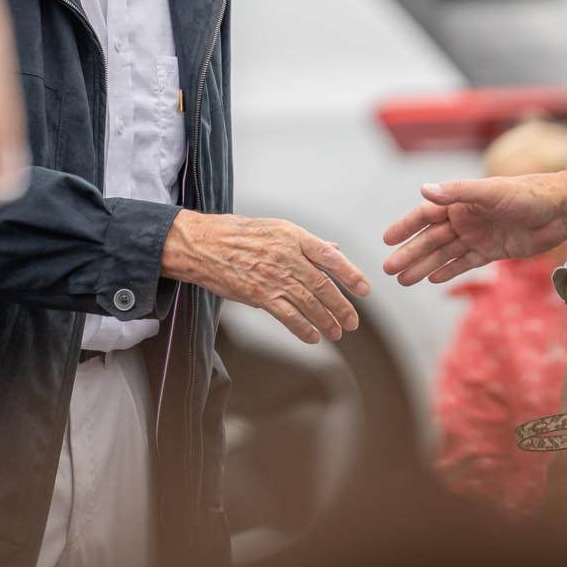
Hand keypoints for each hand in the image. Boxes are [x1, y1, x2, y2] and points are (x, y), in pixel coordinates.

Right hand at [162, 212, 370, 343]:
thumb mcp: (275, 229)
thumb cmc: (235, 234)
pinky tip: (312, 337)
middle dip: (341, 306)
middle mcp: (286, 256)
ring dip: (326, 320)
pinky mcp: (259, 294)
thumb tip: (333, 250)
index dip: (350, 274)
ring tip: (337, 332)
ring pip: (309, 302)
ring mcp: (273, 276)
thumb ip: (307, 243)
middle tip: (352, 321)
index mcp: (293, 236)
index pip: (330, 257)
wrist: (202, 244)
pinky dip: (303, 328)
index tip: (364, 289)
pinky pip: (288, 315)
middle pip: (323, 285)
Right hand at [381, 175, 566, 284]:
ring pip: (445, 254)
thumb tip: (423, 190)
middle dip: (410, 253)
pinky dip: (449, 271)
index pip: (425, 215)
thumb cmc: (526, 194)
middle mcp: (465, 218)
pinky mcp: (493, 251)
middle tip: (389, 270)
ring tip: (404, 280)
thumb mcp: (489, 191)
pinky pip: (465, 263)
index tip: (387, 240)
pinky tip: (432, 280)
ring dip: (424, 266)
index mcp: (460, 201)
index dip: (406, 227)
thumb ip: (456, 192)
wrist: (561, 211)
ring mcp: (478, 236)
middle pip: (431, 239)